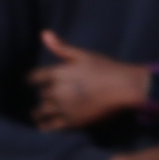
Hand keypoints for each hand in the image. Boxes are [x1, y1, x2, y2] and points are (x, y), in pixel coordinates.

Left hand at [31, 29, 154, 133]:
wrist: (126, 88)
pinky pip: (50, 126)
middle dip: (44, 95)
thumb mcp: (83, 55)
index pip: (33, 78)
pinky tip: (45, 125)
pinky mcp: (72, 121)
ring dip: (39, 112)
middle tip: (47, 97)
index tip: (34, 82)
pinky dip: (45, 126)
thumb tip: (43, 33)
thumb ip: (61, 47)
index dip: (33, 80)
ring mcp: (63, 107)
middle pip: (40, 95)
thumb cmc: (106, 68)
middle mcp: (56, 91)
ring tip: (39, 114)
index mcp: (57, 73)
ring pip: (41, 111)